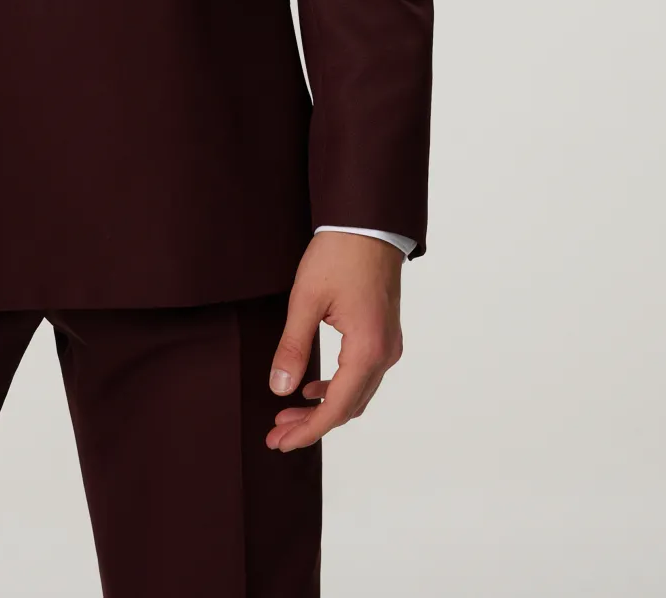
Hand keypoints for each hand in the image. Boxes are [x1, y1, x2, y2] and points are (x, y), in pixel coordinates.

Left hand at [265, 231, 402, 451]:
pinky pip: (361, 376)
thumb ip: (293, 347)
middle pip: (348, 407)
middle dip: (312, 424)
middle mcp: (385, 354)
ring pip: (356, 394)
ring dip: (323, 408)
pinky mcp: (384, 336)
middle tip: (277, 435)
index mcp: (368, 349)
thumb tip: (278, 389)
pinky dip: (336, 388)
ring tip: (287, 415)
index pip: (337, 407)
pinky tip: (310, 387)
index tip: (281, 442)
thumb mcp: (306, 300)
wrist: (368, 223)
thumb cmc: (338, 255)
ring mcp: (388, 346)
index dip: (308, 430)